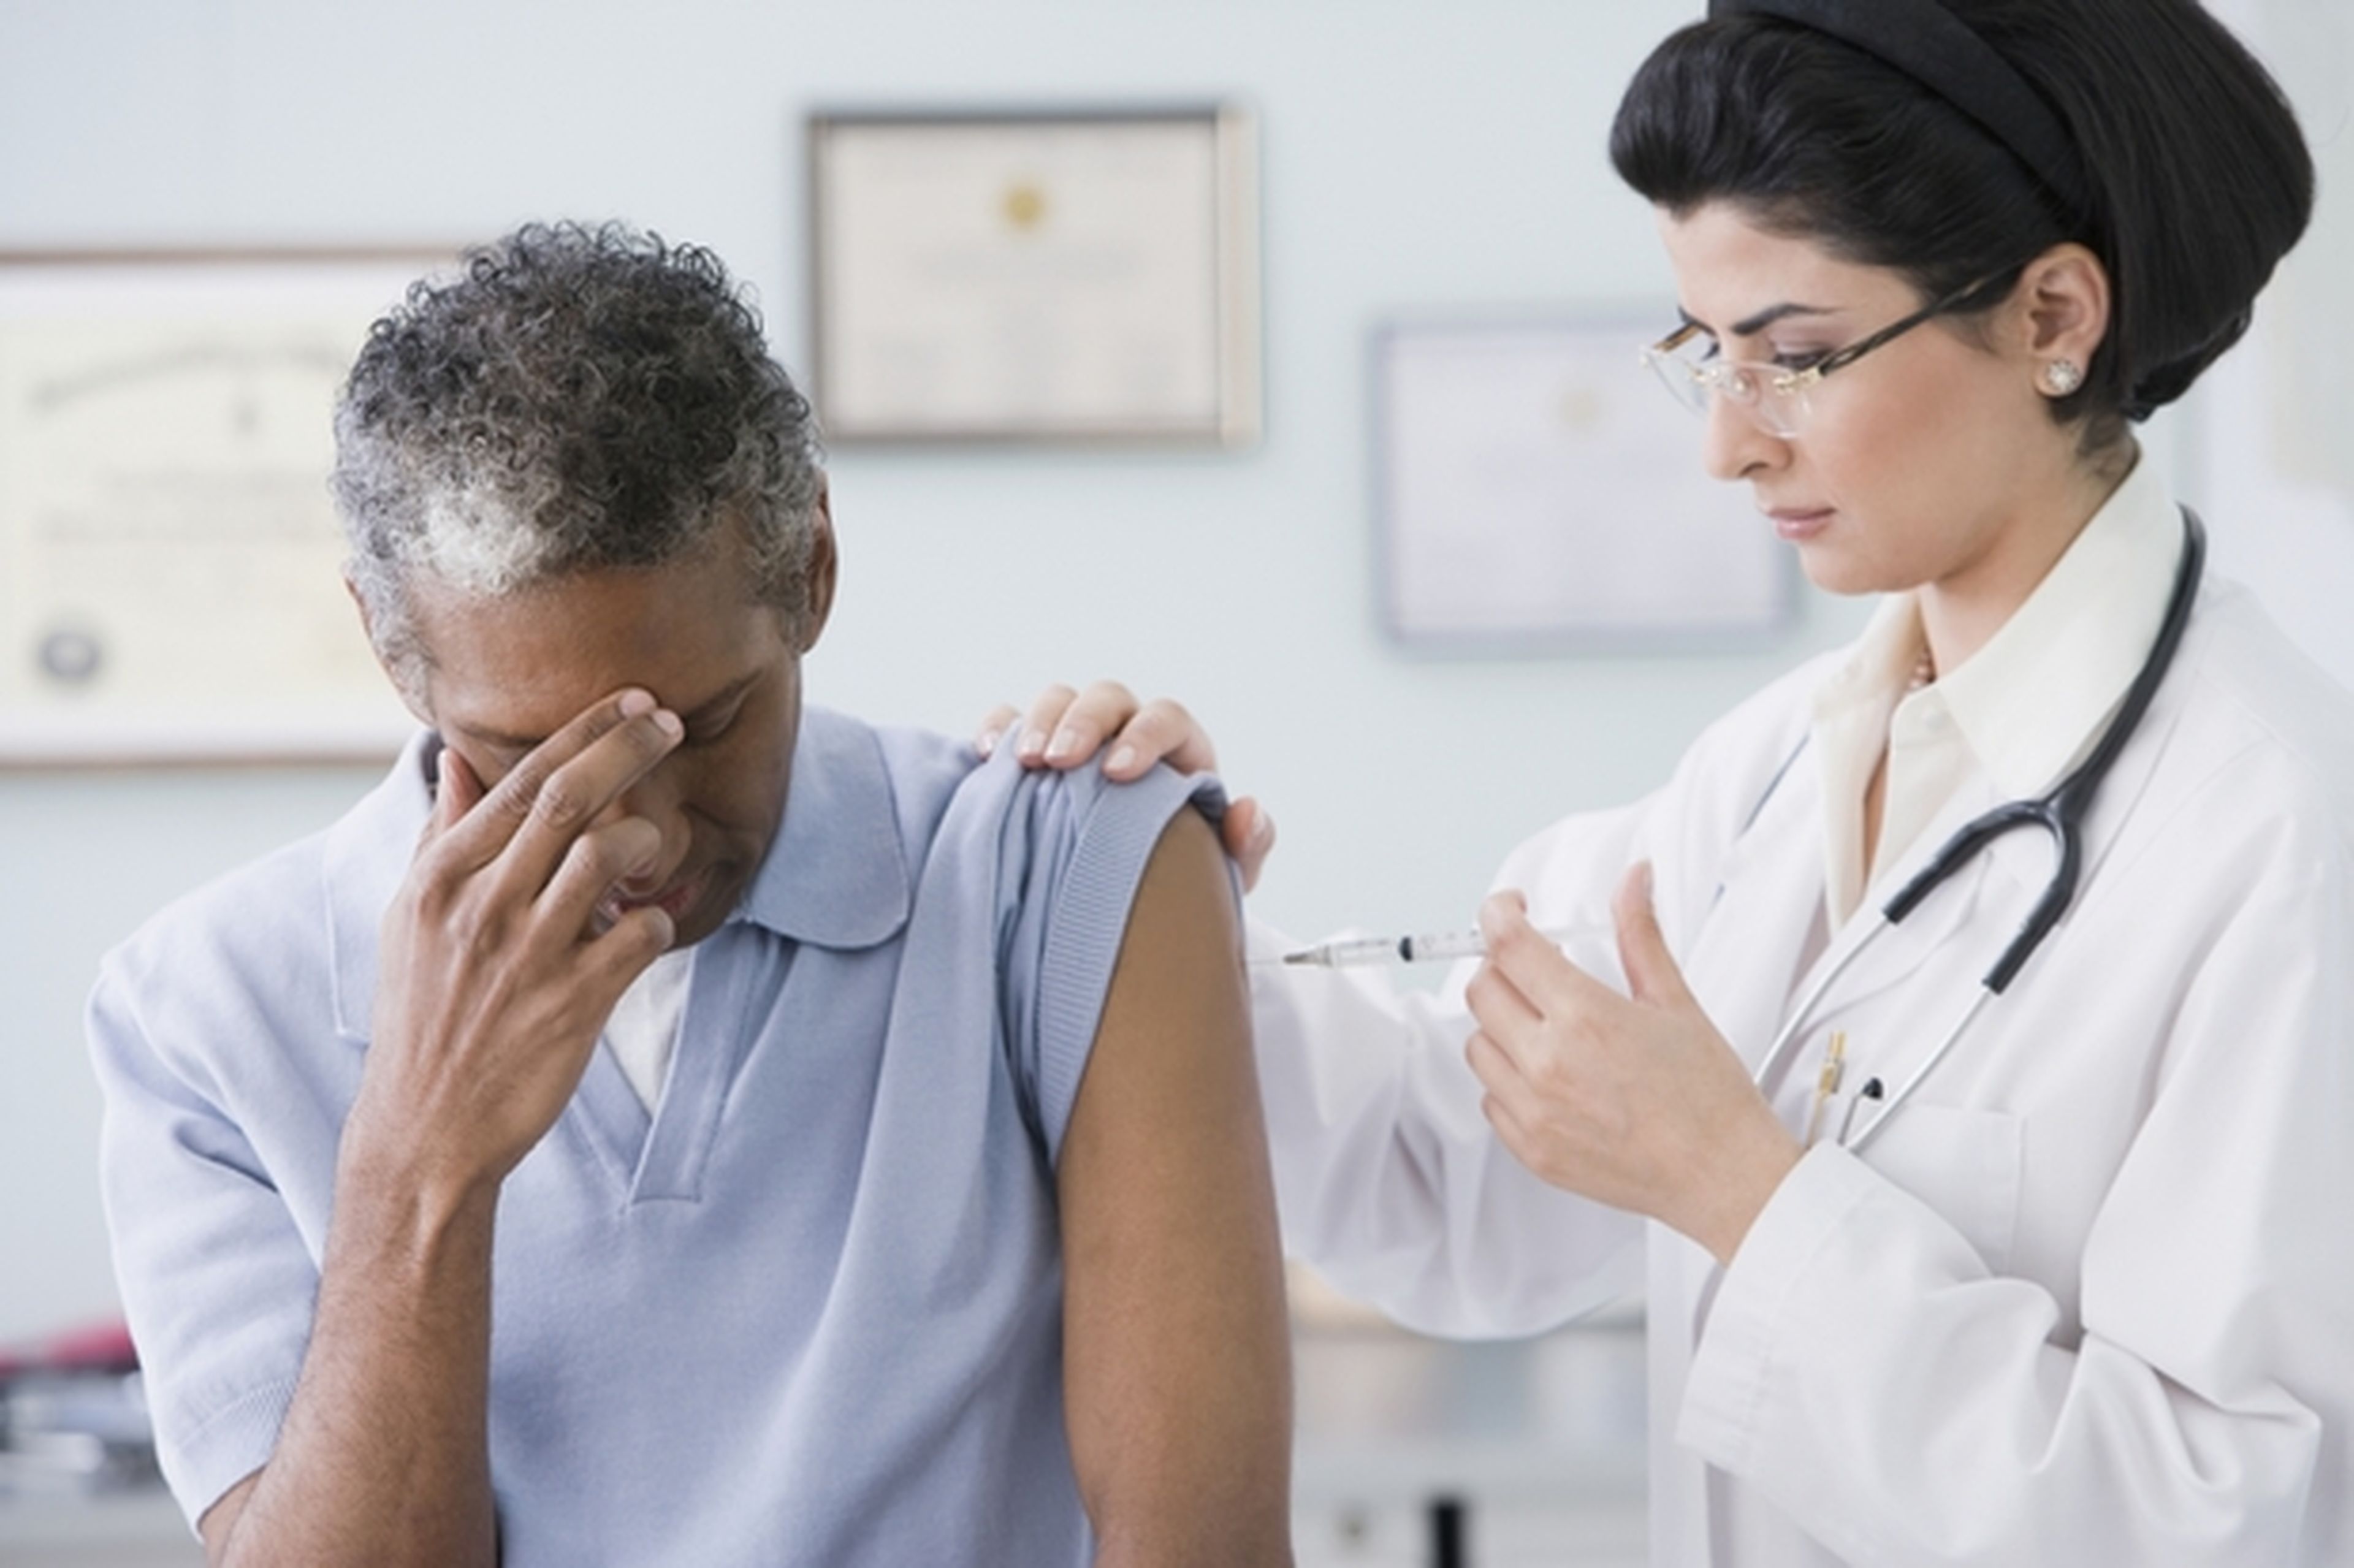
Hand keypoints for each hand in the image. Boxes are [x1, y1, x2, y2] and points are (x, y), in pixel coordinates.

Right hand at [347, 689, 684, 1202]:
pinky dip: (656, 920)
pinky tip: (647, 927)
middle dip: (629, 749)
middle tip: (671, 723)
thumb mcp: (410, 920)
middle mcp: (481, 906)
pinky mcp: (573, 1004)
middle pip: (570, 799)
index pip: (521, 779)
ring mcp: (528, 954)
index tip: (631, 701)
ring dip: (648, 837)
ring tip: (659, 843)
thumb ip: (441, 836)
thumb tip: (453, 758)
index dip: (584, 731)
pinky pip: (640, 935)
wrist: (424, 1129)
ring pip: (609, 856)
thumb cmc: (423, 1015)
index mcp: (441, 878)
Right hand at [977, 681, 1273, 891]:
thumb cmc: (1185, 874)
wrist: (1137, 900)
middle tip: (1058, 762)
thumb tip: (1246, 812)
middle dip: (1081, 722)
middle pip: (1106, 698)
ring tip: (1022, 762)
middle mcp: (1126, 732)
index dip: (1144, 736)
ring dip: (1037, 723)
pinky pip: (1012, 722)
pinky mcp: (1036, 753)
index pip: (1166, 720)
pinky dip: (998, 729)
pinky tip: (986, 756)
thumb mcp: (1223, 870)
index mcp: (1178, 751)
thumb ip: (1246, 843)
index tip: (1120, 773)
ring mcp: (1078, 737)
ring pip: (1058, 701)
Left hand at [1463, 864, 1800, 1264]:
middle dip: (1503, 968)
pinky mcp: (1531, 1149)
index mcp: (1585, 1017)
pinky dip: (1508, 1079)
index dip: (1499, 912)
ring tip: (1547, 1028)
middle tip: (1536, 971)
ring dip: (1502, 1025)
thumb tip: (1632, 879)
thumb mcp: (1675, 1002)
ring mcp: (1535, 1110)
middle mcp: (1549, 1063)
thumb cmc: (1709, 1097)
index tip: (1509, 908)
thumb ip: (1640, 935)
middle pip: (1482, 989)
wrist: (1724, 1177)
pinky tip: (1550, 1076)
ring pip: (1478, 1044)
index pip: (1507, 943)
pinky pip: (1490, 1097)